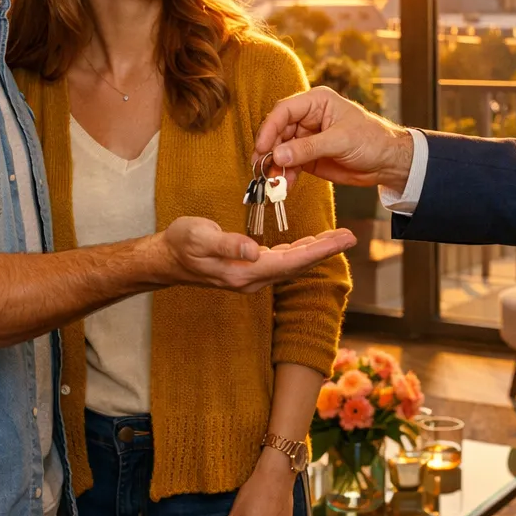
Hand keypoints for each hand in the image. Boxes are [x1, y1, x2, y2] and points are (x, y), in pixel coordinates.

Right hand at [156, 217, 355, 293]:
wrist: (164, 259)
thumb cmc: (181, 244)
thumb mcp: (200, 237)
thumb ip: (227, 244)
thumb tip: (252, 250)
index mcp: (244, 271)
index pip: (291, 261)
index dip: (319, 250)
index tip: (342, 239)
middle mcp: (252, 279)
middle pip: (298, 265)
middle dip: (326, 250)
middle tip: (351, 236)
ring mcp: (250, 277)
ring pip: (292, 265)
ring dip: (315, 251)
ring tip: (337, 238)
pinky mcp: (247, 270)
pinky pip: (281, 262)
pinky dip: (299, 252)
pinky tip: (307, 244)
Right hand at [253, 86, 412, 189]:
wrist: (388, 162)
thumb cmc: (372, 139)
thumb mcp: (340, 141)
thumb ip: (308, 148)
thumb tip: (278, 154)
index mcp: (316, 102)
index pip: (284, 110)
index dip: (269, 128)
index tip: (262, 148)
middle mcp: (307, 118)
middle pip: (278, 131)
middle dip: (269, 151)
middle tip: (262, 168)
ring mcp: (306, 138)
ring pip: (280, 150)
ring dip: (275, 166)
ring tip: (273, 182)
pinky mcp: (308, 157)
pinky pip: (290, 165)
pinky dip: (285, 175)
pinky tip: (284, 186)